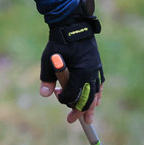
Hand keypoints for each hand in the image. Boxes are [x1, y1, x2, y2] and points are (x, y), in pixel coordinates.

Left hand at [39, 0, 103, 122]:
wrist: (73, 24)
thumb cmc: (60, 42)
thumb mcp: (49, 59)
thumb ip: (47, 77)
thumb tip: (44, 94)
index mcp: (81, 73)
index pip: (74, 95)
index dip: (64, 100)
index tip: (57, 97)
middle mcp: (92, 73)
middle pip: (88, 99)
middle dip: (80, 111)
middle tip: (73, 120)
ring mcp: (96, 70)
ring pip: (96, 94)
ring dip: (91, 106)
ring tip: (88, 118)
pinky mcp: (97, 66)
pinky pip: (99, 85)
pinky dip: (96, 95)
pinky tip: (94, 100)